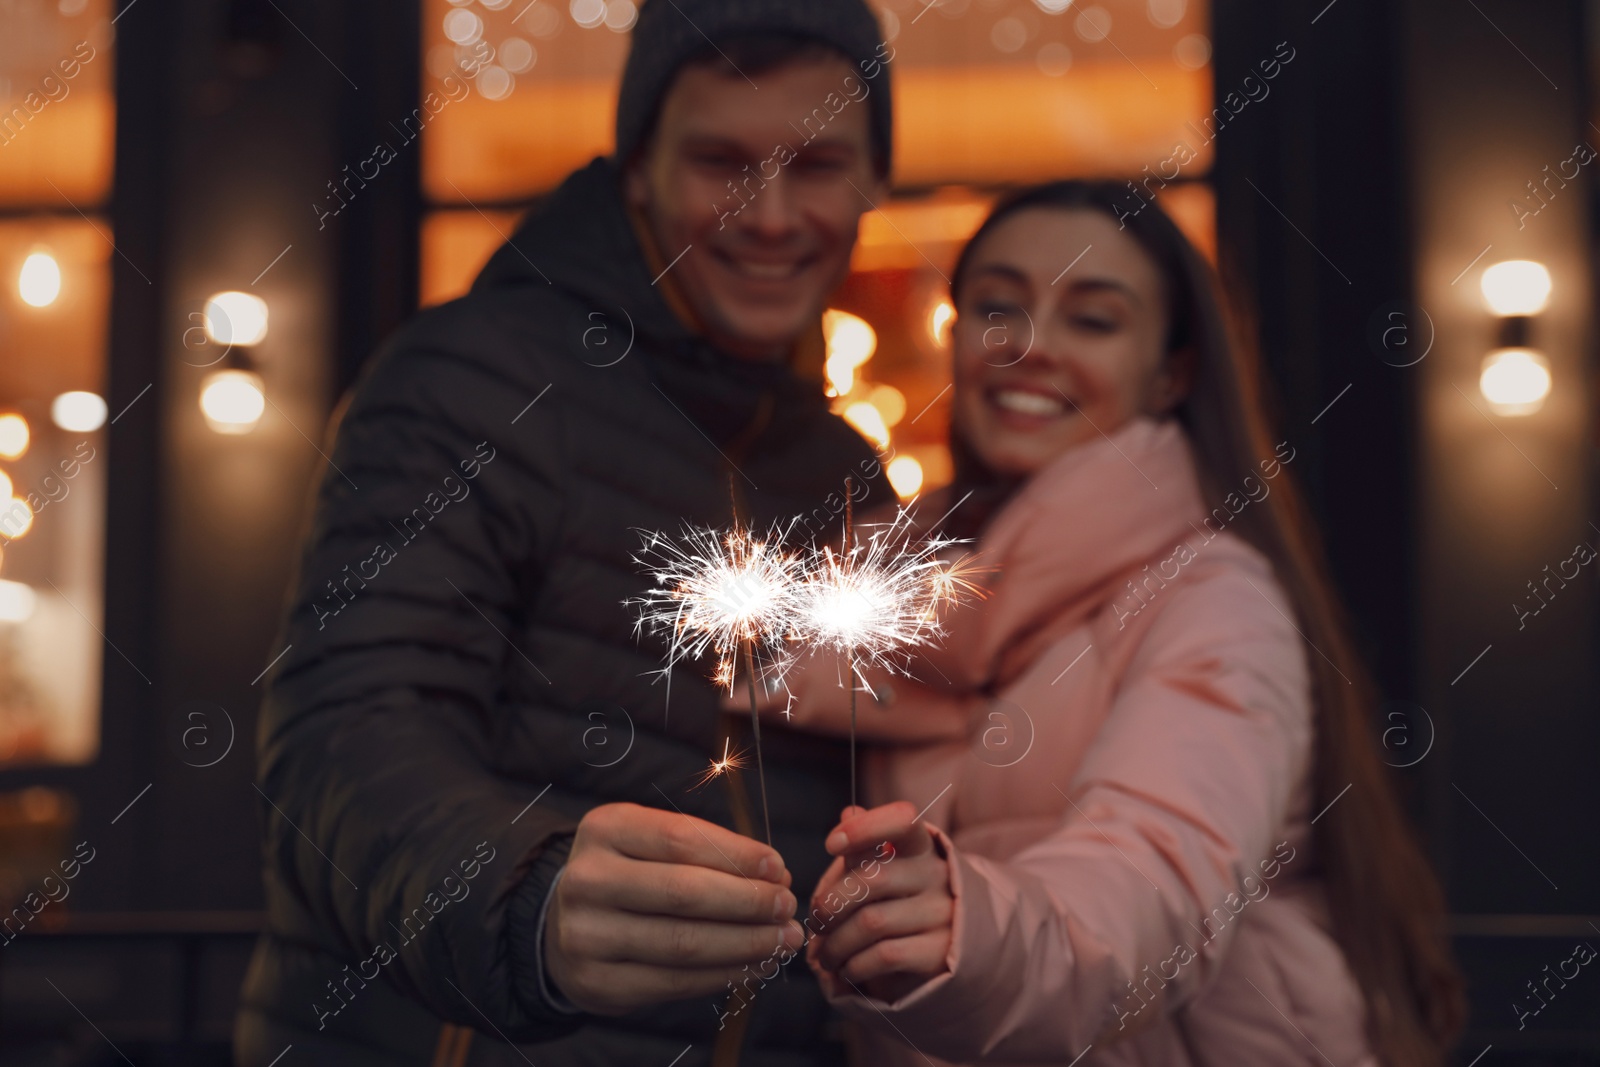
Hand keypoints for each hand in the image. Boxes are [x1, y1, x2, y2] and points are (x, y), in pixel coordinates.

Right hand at [544, 802, 803, 1014]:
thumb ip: (706, 850)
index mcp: (605, 828)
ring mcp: (586, 935)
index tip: (779, 868)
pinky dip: (724, 974)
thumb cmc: (628, 873)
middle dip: (748, 902)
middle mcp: (587, 879)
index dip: (737, 855)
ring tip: (783, 938)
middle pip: (683, 893)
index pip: (680, 838)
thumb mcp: (651, 842)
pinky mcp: (597, 983)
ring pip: (683, 944)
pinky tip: (754, 964)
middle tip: (787, 906)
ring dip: (746, 943)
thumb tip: (774, 875)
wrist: (564, 925)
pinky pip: (674, 982)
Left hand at [806, 801, 952, 1002]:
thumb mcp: (885, 871)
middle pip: (872, 879)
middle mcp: (936, 876)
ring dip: (835, 943)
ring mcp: (942, 915)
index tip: (831, 844)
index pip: (903, 821)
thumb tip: (849, 812)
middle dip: (830, 904)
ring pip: (872, 922)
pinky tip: (847, 968)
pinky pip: (884, 955)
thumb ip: (866, 846)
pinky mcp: (939, 953)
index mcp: (921, 848)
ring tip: (824, 955)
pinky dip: (854, 965)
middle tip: (816, 923)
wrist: (949, 952)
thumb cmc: (900, 903)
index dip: (864, 828)